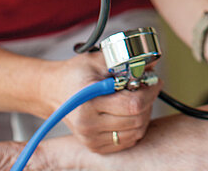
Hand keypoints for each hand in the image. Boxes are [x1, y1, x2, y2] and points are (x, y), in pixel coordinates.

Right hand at [47, 51, 161, 152]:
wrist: (54, 91)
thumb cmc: (76, 74)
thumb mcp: (98, 60)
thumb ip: (125, 61)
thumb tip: (152, 61)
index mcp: (89, 104)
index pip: (133, 104)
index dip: (149, 91)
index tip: (154, 80)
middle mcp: (89, 126)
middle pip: (137, 119)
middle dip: (148, 101)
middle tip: (146, 88)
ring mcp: (91, 139)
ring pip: (136, 132)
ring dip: (143, 114)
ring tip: (137, 99)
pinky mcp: (95, 146)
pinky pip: (128, 141)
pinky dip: (135, 127)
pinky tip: (129, 112)